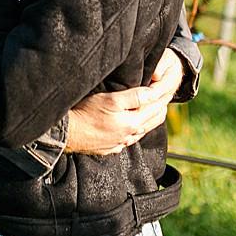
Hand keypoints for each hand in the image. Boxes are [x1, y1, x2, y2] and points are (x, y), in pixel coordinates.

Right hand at [64, 49, 183, 154]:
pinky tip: (131, 125)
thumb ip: (134, 97)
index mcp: (133, 123)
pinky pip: (129, 139)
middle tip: (164, 95)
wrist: (67, 134)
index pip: (156, 108)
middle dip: (160, 107)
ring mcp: (120, 144)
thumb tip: (153, 92)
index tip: (168, 87)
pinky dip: (135, 130)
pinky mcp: (110, 148)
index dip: (163, 96)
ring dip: (149, 120)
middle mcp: (129, 136)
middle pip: (153, 121)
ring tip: (152, 108)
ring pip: (142, 132)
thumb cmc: (86, 113)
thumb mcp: (110, 99)